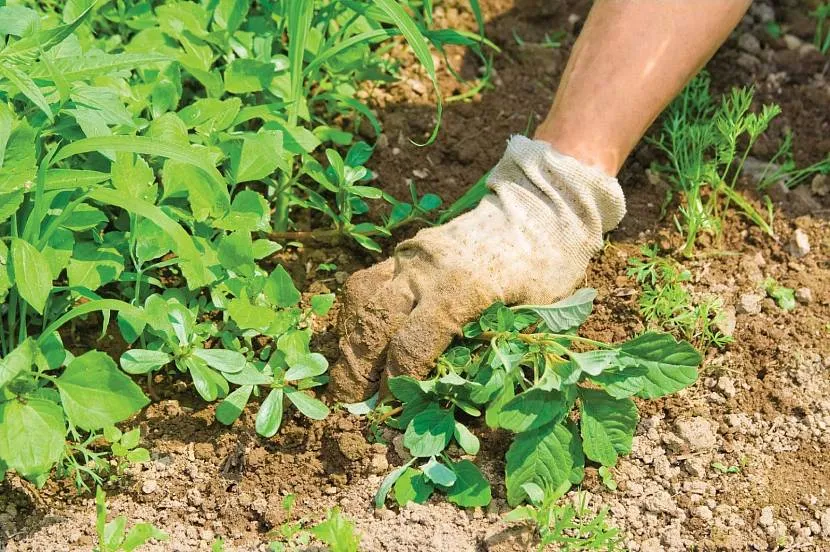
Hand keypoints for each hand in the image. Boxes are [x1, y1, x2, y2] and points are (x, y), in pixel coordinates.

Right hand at [328, 136, 625, 401]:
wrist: (541, 205)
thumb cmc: (548, 264)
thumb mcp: (538, 311)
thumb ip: (498, 347)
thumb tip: (461, 391)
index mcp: (461, 289)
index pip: (412, 345)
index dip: (397, 382)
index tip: (392, 406)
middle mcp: (427, 269)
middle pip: (375, 322)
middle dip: (358, 366)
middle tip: (352, 399)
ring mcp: (413, 255)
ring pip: (362, 297)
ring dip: (350, 337)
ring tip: (350, 370)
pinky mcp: (408, 248)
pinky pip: (370, 280)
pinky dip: (360, 311)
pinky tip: (362, 335)